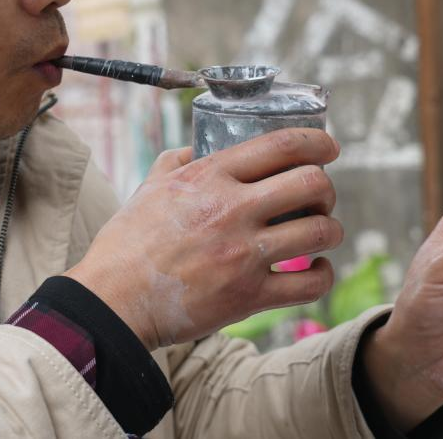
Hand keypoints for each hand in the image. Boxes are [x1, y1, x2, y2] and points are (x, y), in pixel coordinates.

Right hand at [64, 128, 343, 350]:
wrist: (112, 301)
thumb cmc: (127, 243)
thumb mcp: (150, 186)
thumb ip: (179, 160)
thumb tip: (201, 145)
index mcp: (211, 176)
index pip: (282, 145)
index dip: (318, 142)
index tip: (329, 148)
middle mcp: (233, 210)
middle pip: (313, 183)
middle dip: (325, 188)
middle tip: (319, 197)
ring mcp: (244, 255)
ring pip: (320, 231)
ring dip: (330, 230)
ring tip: (321, 232)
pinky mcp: (249, 296)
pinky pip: (309, 283)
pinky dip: (322, 274)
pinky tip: (315, 269)